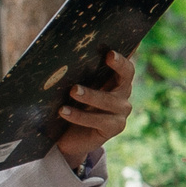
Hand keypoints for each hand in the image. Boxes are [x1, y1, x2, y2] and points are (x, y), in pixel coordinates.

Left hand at [54, 49, 134, 167]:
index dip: (122, 55)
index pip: (124, 64)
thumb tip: (59, 53)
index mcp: (115, 78)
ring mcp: (121, 112)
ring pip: (109, 100)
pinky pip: (98, 121)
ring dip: (91, 95)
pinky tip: (63, 111)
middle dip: (119, 64)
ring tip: (73, 90)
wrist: (69, 138)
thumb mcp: (75, 87)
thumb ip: (77, 72)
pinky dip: (79, 116)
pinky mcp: (114, 128)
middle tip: (108, 56)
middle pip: (126, 75)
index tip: (112, 48)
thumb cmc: (72, 104)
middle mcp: (123, 93)